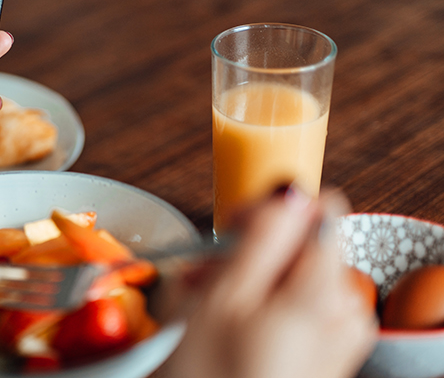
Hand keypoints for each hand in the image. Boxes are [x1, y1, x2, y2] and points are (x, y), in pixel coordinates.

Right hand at [162, 188, 376, 377]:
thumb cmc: (213, 377)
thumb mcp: (222, 297)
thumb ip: (263, 237)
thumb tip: (290, 190)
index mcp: (323, 289)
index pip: (319, 208)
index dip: (271, 211)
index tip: (233, 233)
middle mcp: (344, 310)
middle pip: (304, 245)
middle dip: (252, 252)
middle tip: (204, 281)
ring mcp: (339, 338)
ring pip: (295, 277)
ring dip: (250, 281)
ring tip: (208, 311)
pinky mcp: (327, 356)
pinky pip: (299, 310)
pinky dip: (262, 309)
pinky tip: (228, 331)